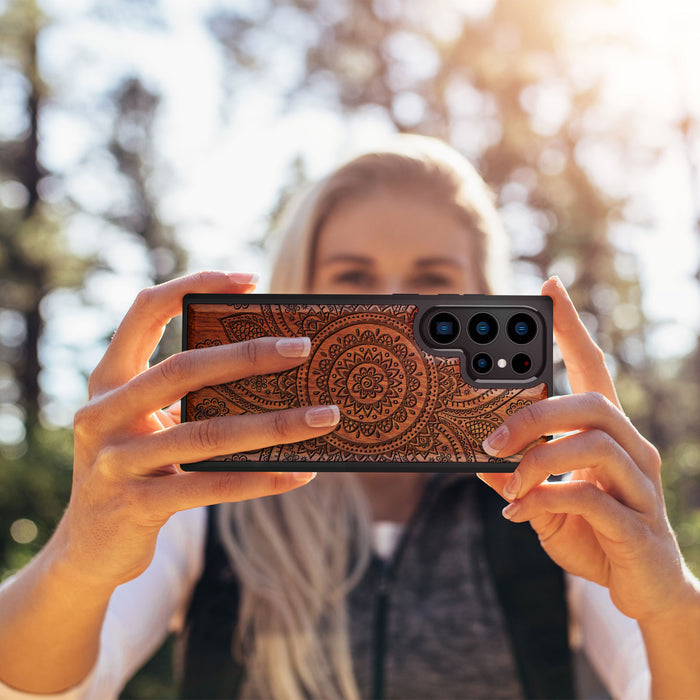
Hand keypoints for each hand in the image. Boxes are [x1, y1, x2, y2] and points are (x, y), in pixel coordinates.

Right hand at [56, 271, 339, 589]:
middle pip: (182, 369)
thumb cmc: (134, 469)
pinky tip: (300, 473)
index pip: (145, 311)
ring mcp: (115, 461)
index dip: (193, 285)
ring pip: (206, 433)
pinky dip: (261, 479)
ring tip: (325, 416)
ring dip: (275, 425)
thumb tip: (272, 373)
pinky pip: (210, 487)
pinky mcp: (135, 506)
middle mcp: (103, 414)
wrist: (88, 548)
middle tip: (303, 348)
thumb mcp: (146, 424)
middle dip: (248, 355)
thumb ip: (186, 397)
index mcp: (109, 380)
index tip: (249, 280)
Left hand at [478, 276, 694, 623]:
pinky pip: (590, 497)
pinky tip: (521, 513)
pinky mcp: (637, 525)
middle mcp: (631, 449)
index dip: (572, 328)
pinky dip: (546, 499)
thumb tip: (478, 460)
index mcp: (607, 434)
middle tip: (490, 440)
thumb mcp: (545, 500)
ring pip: (594, 444)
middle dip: (535, 414)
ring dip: (538, 459)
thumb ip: (518, 476)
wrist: (644, 590)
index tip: (549, 289)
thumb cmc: (593, 533)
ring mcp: (640, 486)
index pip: (593, 368)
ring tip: (507, 482)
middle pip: (591, 403)